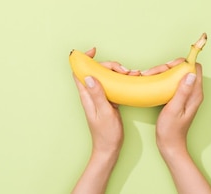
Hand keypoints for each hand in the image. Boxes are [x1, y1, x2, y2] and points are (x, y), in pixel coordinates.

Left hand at [72, 48, 132, 193]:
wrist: (109, 147)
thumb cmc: (106, 133)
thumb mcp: (104, 113)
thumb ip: (97, 95)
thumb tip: (90, 76)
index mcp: (87, 95)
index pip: (79, 71)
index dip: (83, 59)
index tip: (94, 51)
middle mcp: (91, 94)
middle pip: (97, 70)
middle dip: (110, 65)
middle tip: (124, 71)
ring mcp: (100, 96)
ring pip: (106, 76)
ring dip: (118, 72)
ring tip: (131, 75)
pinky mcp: (108, 100)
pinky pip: (113, 84)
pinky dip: (122, 80)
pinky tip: (131, 81)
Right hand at [150, 63, 210, 193]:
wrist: (169, 144)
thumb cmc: (171, 129)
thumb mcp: (175, 109)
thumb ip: (183, 92)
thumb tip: (190, 74)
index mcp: (195, 94)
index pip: (195, 68)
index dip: (183, 63)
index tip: (168, 66)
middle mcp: (193, 92)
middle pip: (184, 69)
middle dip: (168, 66)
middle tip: (153, 72)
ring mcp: (186, 95)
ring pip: (176, 74)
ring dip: (163, 72)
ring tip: (148, 76)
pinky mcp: (179, 97)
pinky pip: (172, 82)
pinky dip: (162, 79)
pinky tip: (152, 81)